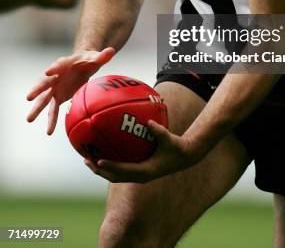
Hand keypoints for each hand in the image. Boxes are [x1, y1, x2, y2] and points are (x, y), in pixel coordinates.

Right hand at [26, 47, 115, 133]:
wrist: (82, 65)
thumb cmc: (88, 60)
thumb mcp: (96, 58)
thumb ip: (102, 56)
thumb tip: (111, 51)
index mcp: (64, 64)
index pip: (58, 65)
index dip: (54, 68)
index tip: (48, 72)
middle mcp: (55, 76)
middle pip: (45, 82)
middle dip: (37, 89)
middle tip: (29, 97)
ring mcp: (55, 88)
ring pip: (44, 99)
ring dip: (37, 108)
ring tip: (29, 119)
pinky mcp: (58, 97)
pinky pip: (53, 110)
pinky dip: (51, 120)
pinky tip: (49, 132)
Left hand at [84, 120, 201, 182]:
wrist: (184, 157)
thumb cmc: (177, 147)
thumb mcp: (170, 139)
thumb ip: (159, 132)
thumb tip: (149, 121)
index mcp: (146, 171)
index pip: (124, 171)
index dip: (111, 167)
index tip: (99, 161)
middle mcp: (139, 176)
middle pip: (114, 177)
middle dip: (99, 170)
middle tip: (87, 160)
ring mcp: (138, 175)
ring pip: (115, 175)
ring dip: (101, 169)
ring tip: (87, 159)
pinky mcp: (138, 171)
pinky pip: (120, 169)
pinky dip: (110, 163)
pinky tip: (103, 151)